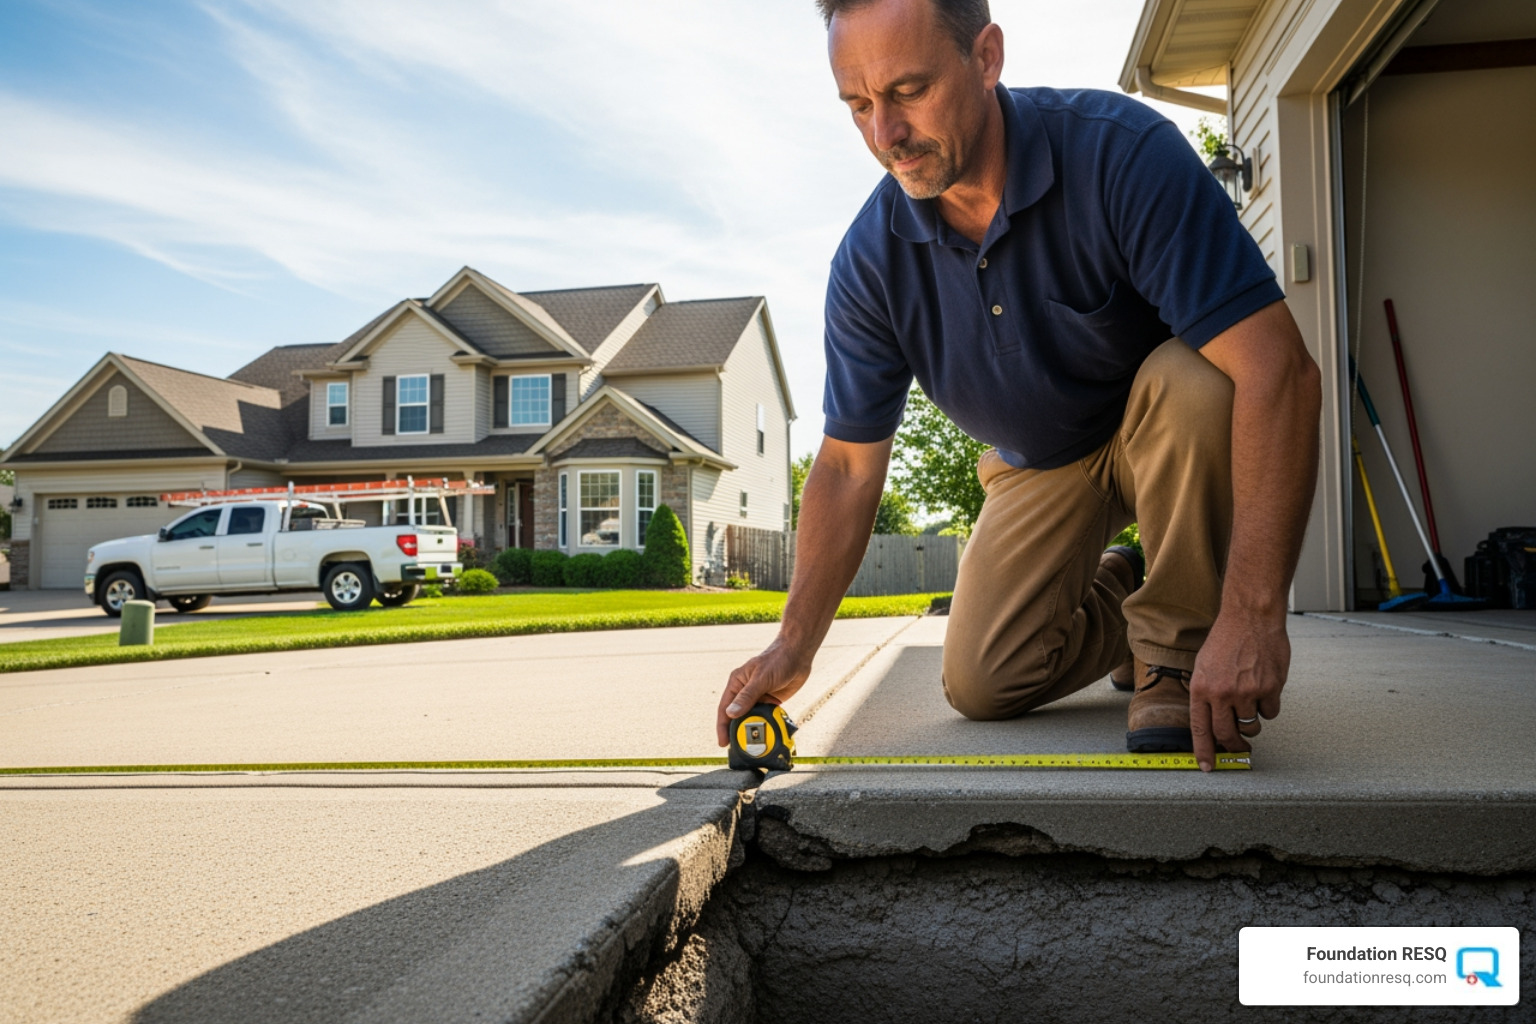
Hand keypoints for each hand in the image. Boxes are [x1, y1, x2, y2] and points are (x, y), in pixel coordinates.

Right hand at [716, 638, 813, 746]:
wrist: (798, 655)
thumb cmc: (777, 660)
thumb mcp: (761, 679)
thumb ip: (747, 696)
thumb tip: (731, 714)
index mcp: (737, 683)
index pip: (725, 708)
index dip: (722, 726)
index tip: (722, 742)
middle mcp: (744, 691)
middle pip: (736, 716)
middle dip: (736, 731)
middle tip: (737, 748)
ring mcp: (758, 697)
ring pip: (751, 718)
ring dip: (752, 730)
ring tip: (753, 745)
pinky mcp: (770, 701)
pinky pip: (765, 717)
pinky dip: (766, 725)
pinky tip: (768, 735)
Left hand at [1188, 610, 1288, 770]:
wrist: (1251, 618)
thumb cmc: (1227, 640)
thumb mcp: (1204, 666)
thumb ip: (1206, 695)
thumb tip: (1211, 723)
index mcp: (1201, 689)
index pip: (1200, 730)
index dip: (1204, 752)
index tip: (1208, 767)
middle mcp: (1222, 693)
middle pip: (1227, 734)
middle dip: (1233, 746)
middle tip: (1240, 748)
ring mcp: (1247, 692)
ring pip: (1251, 726)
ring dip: (1251, 723)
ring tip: (1250, 702)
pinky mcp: (1270, 688)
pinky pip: (1270, 712)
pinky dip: (1268, 706)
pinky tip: (1265, 687)